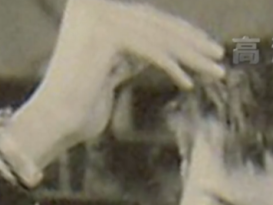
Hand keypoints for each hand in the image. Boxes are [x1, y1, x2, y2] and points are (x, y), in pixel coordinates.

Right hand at [0, 0, 224, 175]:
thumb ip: (137, 48)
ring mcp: (97, 18)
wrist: (53, 124)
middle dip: (191, 43)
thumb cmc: (81, 104)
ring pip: (157, 37)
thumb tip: (171, 40)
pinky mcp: (105, 35)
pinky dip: (172, 67)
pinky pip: (149, 51)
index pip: (146, 19)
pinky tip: (189, 83)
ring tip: (215, 72)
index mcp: (89, 8)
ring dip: (191, 56)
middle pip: (154, 24)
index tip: (207, 48)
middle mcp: (91, 6)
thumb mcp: (115, 66)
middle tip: (219, 58)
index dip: (180, 34)